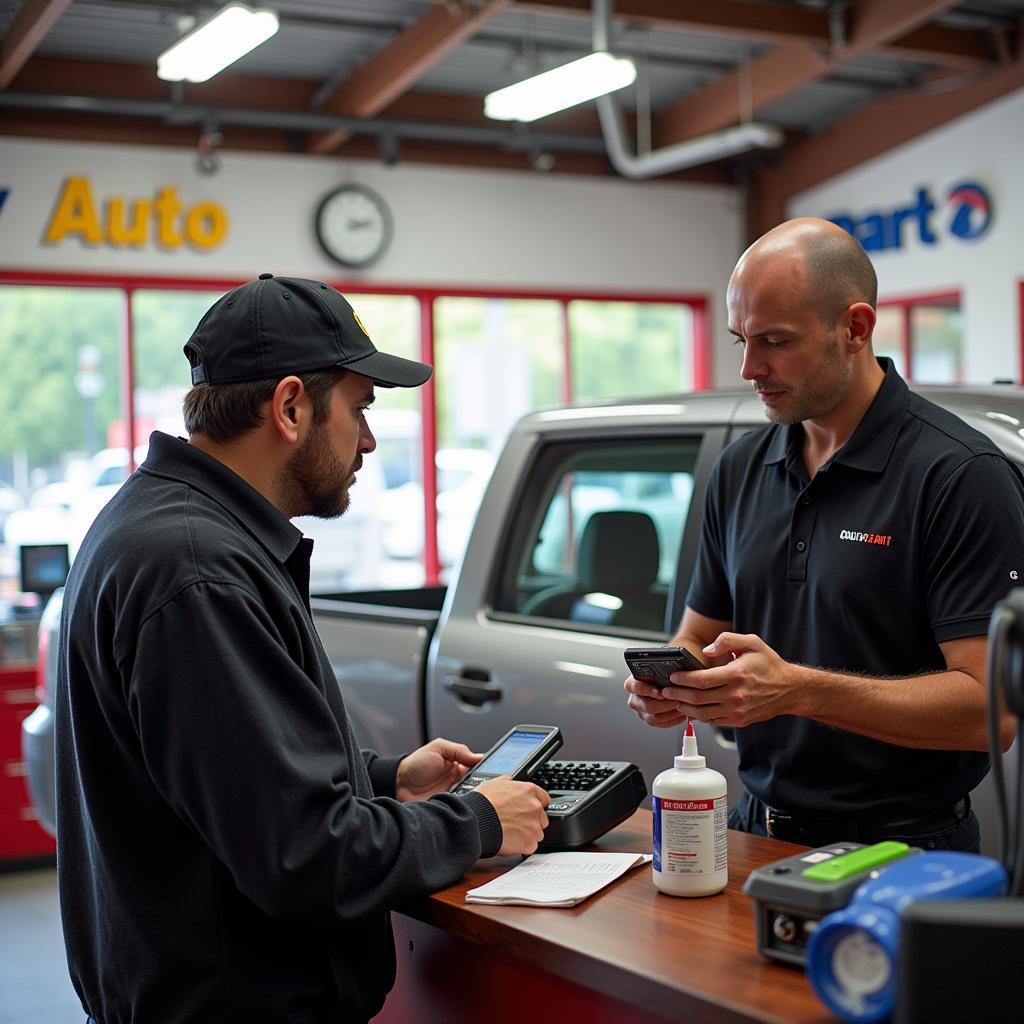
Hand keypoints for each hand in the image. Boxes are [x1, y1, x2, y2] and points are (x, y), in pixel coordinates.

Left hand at [395, 738, 480, 801]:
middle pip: (479, 783)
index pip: (479, 767)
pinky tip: (463, 803)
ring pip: (472, 796)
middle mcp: (458, 780)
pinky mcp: (448, 806)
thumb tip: (479, 756)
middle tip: (482, 783)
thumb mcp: (438, 748)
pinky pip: (460, 807)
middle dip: (483, 784)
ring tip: (472, 793)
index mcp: (458, 764)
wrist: (398, 784)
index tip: (490, 770)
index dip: (486, 768)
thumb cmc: (415, 764)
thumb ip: (459, 750)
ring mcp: (454, 794)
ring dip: (473, 795)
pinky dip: (463, 806)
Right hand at [473, 776, 550, 855]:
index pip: (544, 799)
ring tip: (512, 834)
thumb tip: (509, 780)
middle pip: (542, 818)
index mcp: (529, 791)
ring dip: (528, 834)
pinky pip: (531, 846)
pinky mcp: (529, 843)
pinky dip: (523, 847)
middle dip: (532, 821)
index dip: (536, 805)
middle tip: (517, 823)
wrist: (476, 822)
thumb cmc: (483, 803)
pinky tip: (512, 842)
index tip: (529, 810)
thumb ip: (508, 782)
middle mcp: (535, 807)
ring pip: (538, 833)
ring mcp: (534, 826)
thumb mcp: (494, 783)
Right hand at [623, 673, 688, 729]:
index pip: (633, 686)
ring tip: (681, 706)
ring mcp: (642, 710)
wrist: (670, 681)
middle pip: (646, 706)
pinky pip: (661, 724)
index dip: (646, 690)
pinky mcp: (650, 719)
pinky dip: (673, 720)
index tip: (659, 692)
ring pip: (653, 718)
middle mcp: (635, 698)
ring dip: (670, 713)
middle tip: (676, 700)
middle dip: (664, 705)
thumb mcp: (663, 666)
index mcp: (633, 682)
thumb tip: (673, 669)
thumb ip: (664, 667)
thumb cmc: (666, 672)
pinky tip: (681, 713)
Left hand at [626, 634, 799, 728]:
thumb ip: (726, 641)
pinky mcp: (738, 721)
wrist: (790, 689)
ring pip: (702, 713)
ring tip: (675, 701)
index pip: (700, 680)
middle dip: (677, 695)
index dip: (682, 679)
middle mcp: (735, 695)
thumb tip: (706, 651)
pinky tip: (691, 709)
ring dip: (684, 708)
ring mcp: (736, 711)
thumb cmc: (770, 665)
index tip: (672, 677)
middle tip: (665, 691)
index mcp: (736, 674)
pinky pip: (712, 721)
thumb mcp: (751, 643)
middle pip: (697, 698)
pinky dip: (698, 716)